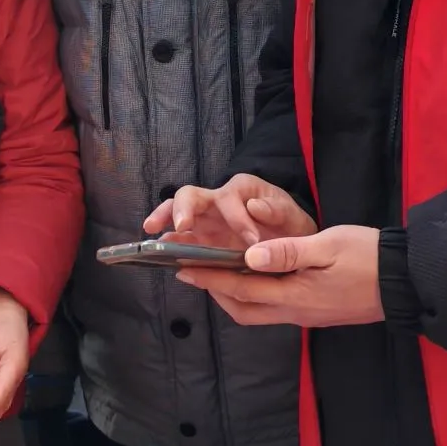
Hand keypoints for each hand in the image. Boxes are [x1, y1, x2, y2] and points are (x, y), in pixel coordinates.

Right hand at [143, 174, 315, 249]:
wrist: (291, 246)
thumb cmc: (291, 226)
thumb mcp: (293, 217)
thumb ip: (278, 210)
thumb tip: (255, 206)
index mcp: (242, 189)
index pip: (229, 197)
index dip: (238, 218)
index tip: (252, 241)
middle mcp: (218, 200)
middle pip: (191, 195)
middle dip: (183, 209)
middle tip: (181, 227)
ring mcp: (206, 220)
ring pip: (177, 212)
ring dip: (164, 220)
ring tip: (153, 234)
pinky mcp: (200, 239)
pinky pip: (179, 238)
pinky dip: (168, 244)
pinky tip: (162, 256)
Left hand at [175, 224, 382, 328]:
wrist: (406, 282)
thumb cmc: (368, 256)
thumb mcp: (327, 245)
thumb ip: (286, 251)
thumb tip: (248, 255)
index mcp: (294, 295)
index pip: (241, 289)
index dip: (209, 279)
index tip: (183, 268)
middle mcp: (295, 312)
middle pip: (244, 310)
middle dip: (216, 293)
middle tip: (195, 273)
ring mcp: (307, 316)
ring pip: (259, 312)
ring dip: (235, 296)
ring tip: (219, 274)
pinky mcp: (316, 313)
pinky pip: (275, 309)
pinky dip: (256, 296)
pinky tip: (256, 278)